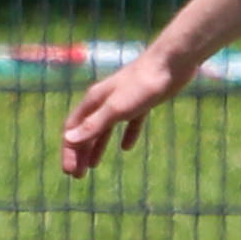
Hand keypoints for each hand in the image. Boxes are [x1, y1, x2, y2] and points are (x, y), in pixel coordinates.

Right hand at [60, 49, 191, 176]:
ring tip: (93, 166)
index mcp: (93, 101)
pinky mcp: (141, 103)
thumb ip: (94, 124)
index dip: (69, 152)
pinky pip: (129, 124)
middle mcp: (104, 101)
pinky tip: (126, 148)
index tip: (70, 172)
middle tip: (77, 176)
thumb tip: (69, 139)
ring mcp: (123, 102)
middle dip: (80, 153)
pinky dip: (126, 136)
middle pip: (86, 131)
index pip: (73, 130)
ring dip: (97, 147)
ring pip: (104, 129)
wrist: (171, 63)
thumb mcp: (116, 109)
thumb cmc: (142, 85)